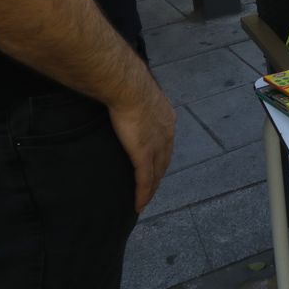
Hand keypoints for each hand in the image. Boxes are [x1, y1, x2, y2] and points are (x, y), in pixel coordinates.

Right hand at [107, 75, 175, 212]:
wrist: (127, 86)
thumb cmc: (126, 83)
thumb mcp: (137, 93)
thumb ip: (134, 101)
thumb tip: (122, 98)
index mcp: (166, 118)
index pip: (166, 143)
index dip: (161, 156)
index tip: (156, 165)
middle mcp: (166, 133)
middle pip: (164, 161)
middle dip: (158, 175)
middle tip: (151, 188)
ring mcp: (157, 145)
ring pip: (156, 174)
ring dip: (151, 189)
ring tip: (144, 200)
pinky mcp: (144, 154)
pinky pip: (145, 180)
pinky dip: (143, 194)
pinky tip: (139, 205)